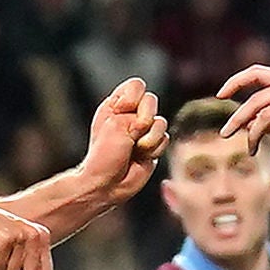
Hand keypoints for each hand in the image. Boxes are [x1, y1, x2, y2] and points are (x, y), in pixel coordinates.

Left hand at [78, 78, 168, 204]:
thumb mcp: (115, 125)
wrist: (107, 184)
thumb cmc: (104, 155)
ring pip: (161, 122)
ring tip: (135, 149)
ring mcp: (143, 131)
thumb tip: (153, 119)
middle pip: (152, 100)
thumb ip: (137, 111)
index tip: (123, 111)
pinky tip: (142, 157)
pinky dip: (154, 149)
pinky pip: (165, 139)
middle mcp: (130, 115)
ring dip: (149, 138)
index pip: (136, 85)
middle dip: (144, 119)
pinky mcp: (153, 145)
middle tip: (131, 135)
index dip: (134, 97)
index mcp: (116, 105)